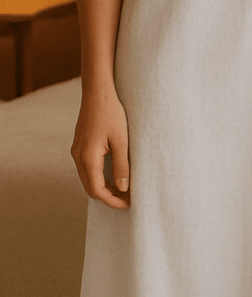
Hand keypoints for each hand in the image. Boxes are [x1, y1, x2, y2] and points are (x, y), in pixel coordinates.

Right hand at [71, 86, 130, 208]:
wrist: (97, 92)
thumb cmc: (111, 113)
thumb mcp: (121, 140)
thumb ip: (122, 165)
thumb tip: (123, 188)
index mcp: (88, 157)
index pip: (97, 190)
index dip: (112, 201)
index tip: (128, 204)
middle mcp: (78, 156)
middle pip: (90, 187)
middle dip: (108, 196)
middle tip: (127, 199)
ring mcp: (77, 151)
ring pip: (88, 178)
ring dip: (103, 187)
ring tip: (123, 189)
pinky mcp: (80, 145)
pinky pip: (87, 168)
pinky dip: (99, 176)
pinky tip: (114, 174)